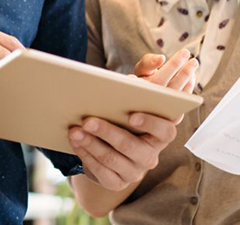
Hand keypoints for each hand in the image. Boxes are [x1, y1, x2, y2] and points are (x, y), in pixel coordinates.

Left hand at [65, 50, 198, 190]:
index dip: (150, 123)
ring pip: (113, 159)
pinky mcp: (117, 182)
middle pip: (132, 147)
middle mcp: (151, 155)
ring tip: (75, 129)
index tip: (131, 115)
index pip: (165, 130)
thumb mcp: (135, 92)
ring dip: (92, 143)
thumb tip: (157, 58)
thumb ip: (147, 71)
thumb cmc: (124, 111)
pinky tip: (75, 141)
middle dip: (108, 132)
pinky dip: (86, 155)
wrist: (111, 144)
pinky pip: (101, 171)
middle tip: (88, 119)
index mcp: (161, 134)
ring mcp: (135, 171)